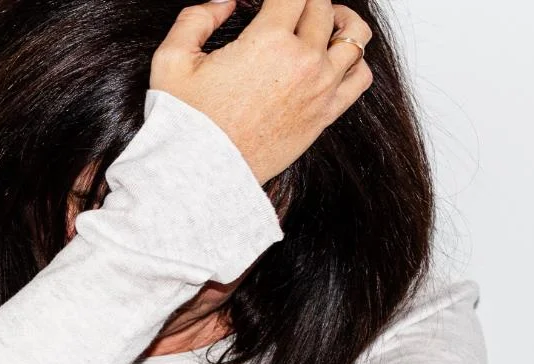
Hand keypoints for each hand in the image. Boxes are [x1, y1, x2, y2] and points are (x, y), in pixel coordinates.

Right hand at [150, 0, 374, 184]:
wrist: (202, 176)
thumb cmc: (186, 124)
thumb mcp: (172, 59)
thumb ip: (197, 18)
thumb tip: (223, 3)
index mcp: (270, 41)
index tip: (262, 2)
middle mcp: (304, 61)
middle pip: (322, 6)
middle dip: (304, 1)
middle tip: (286, 7)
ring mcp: (321, 88)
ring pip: (354, 35)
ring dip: (340, 20)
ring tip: (327, 19)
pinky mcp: (325, 115)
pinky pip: (361, 77)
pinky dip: (355, 60)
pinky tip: (337, 57)